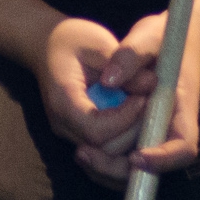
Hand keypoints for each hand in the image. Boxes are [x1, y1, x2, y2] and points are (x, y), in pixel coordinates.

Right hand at [35, 17, 144, 163]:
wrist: (49, 46)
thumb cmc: (73, 40)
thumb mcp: (98, 44)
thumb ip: (123, 65)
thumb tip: (151, 83)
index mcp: (62, 100)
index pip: (95, 130)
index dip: (124, 120)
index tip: (142, 98)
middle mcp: (63, 125)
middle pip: (102, 150)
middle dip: (133, 132)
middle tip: (150, 106)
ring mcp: (70, 134)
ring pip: (105, 159)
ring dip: (132, 141)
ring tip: (145, 113)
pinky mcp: (80, 137)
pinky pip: (104, 154)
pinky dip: (124, 146)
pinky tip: (138, 124)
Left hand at [71, 11, 199, 187]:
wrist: (169, 42)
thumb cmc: (162, 37)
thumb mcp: (148, 36)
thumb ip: (131, 55)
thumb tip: (109, 80)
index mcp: (182, 108)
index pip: (183, 147)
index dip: (162, 158)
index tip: (136, 155)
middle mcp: (170, 130)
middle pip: (154, 170)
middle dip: (120, 167)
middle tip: (85, 153)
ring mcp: (154, 137)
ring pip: (135, 172)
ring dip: (108, 169)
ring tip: (81, 154)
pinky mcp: (138, 138)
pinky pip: (124, 163)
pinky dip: (105, 163)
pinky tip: (83, 148)